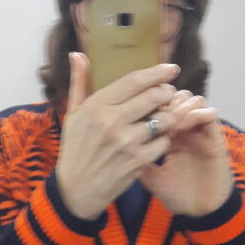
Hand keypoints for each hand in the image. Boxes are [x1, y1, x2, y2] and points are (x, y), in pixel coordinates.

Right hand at [55, 53, 178, 219]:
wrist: (76, 190)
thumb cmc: (75, 150)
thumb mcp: (73, 115)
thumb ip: (79, 83)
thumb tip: (77, 54)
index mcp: (97, 106)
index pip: (134, 81)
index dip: (157, 72)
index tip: (171, 68)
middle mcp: (112, 122)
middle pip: (153, 96)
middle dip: (167, 92)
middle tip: (169, 93)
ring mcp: (126, 142)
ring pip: (162, 119)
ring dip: (168, 115)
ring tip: (164, 116)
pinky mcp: (137, 162)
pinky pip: (163, 143)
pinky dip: (164, 139)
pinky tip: (158, 139)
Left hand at [139, 90, 233, 216]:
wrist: (200, 211)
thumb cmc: (176, 195)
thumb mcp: (149, 176)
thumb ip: (136, 158)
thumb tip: (116, 142)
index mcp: (169, 134)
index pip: (160, 105)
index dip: (149, 101)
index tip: (137, 112)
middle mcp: (186, 129)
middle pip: (176, 95)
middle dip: (164, 99)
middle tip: (154, 112)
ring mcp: (201, 132)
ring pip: (193, 100)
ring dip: (180, 105)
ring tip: (168, 120)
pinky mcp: (216, 138)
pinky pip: (210, 114)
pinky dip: (196, 114)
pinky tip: (182, 127)